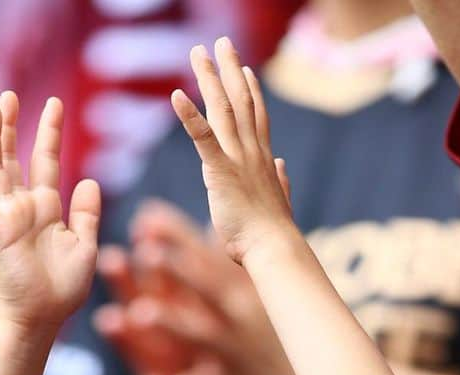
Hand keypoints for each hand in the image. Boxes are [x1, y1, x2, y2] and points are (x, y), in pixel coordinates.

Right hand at [0, 92, 100, 327]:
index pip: (46, 160)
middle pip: (14, 157)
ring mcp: (5, 217)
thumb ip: (87, 214)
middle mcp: (23, 207)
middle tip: (10, 95)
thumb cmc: (63, 289)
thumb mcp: (86, 247)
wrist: (43, 317)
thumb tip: (90, 181)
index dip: (49, 132)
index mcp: (46, 208)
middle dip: (12, 126)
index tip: (55, 103)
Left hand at [96, 202, 304, 374]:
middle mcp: (238, 314)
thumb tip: (278, 165)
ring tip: (140, 315)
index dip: (178, 235)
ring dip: (169, 325)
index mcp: (243, 287)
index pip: (207, 254)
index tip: (146, 217)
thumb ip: (270, 225)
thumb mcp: (281, 273)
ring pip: (198, 335)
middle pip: (204, 286)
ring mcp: (233, 349)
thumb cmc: (282, 324)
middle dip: (176, 268)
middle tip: (145, 251)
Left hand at [172, 39, 292, 265]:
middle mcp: (252, 151)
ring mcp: (238, 158)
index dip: (251, 91)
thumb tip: (282, 167)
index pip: (257, 117)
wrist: (273, 247)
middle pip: (240, 101)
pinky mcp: (221, 171)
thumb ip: (280, 182)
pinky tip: (176, 95)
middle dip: (230, 69)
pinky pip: (203, 137)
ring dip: (209, 78)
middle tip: (222, 43)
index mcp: (263, 160)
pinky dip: (189, 115)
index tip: (246, 70)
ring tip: (198, 52)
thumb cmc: (273, 235)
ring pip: (222, 108)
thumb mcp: (278, 202)